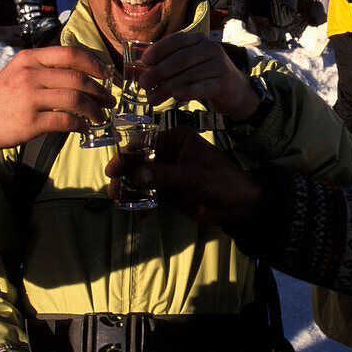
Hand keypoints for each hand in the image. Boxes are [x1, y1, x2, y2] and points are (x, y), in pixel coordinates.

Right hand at [0, 46, 114, 161]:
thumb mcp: (17, 72)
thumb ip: (44, 68)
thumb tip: (81, 73)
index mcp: (28, 59)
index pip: (70, 54)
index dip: (94, 63)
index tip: (106, 74)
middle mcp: (29, 75)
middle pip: (78, 78)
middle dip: (99, 90)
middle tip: (109, 100)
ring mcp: (29, 98)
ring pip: (76, 99)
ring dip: (94, 109)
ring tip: (100, 116)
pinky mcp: (30, 122)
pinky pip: (66, 121)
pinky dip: (80, 124)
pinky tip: (83, 127)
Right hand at [104, 127, 259, 223]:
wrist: (239, 204)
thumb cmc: (221, 181)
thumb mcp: (192, 176)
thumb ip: (164, 175)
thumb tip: (137, 175)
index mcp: (177, 139)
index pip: (145, 143)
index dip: (127, 156)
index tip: (113, 169)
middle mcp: (170, 152)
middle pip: (139, 161)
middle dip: (125, 175)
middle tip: (113, 190)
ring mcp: (168, 171)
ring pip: (141, 178)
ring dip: (130, 190)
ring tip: (120, 201)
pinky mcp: (169, 189)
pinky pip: (149, 193)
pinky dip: (142, 201)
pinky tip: (138, 212)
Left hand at [139, 32, 258, 120]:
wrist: (235, 90)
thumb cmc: (206, 75)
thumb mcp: (190, 63)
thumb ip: (169, 62)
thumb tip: (141, 68)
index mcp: (199, 39)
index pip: (177, 40)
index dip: (159, 49)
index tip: (144, 61)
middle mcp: (211, 48)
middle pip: (180, 59)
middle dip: (158, 72)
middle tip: (143, 84)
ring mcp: (219, 65)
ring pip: (188, 75)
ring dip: (167, 88)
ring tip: (152, 98)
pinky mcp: (224, 83)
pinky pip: (202, 87)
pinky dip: (188, 91)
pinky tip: (175, 97)